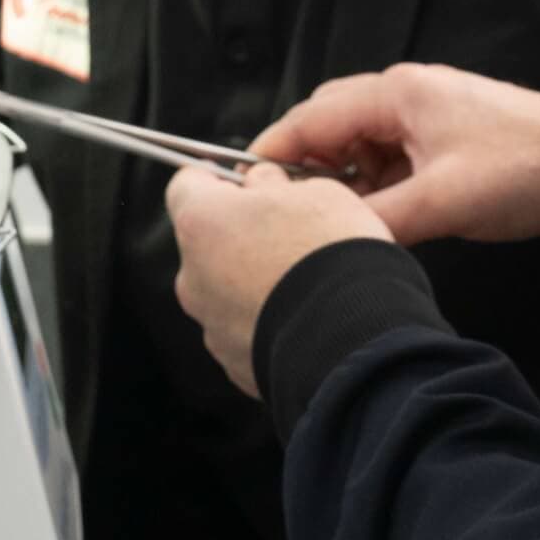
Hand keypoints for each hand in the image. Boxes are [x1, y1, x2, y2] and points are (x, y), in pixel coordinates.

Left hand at [167, 165, 393, 396]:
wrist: (353, 338)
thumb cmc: (331, 256)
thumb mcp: (314, 191)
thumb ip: (273, 183)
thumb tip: (263, 184)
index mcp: (202, 223)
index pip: (186, 184)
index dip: (215, 178)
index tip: (240, 180)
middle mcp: (194, 276)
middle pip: (207, 243)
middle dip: (241, 234)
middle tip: (286, 231)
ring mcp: (211, 324)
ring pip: (225, 290)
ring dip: (254, 280)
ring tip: (304, 280)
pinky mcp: (234, 361)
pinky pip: (245, 329)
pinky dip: (267, 319)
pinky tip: (305, 315)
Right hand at [251, 63, 539, 246]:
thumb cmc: (518, 172)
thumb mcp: (442, 202)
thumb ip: (378, 219)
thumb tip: (329, 237)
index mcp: (396, 93)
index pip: (314, 116)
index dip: (275, 151)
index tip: (245, 184)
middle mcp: (403, 92)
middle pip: (330, 122)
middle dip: (308, 164)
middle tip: (289, 208)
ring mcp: (423, 111)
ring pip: (359, 141)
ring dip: (344, 177)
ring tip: (334, 218)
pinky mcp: (441, 133)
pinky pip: (388, 152)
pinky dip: (374, 180)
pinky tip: (374, 212)